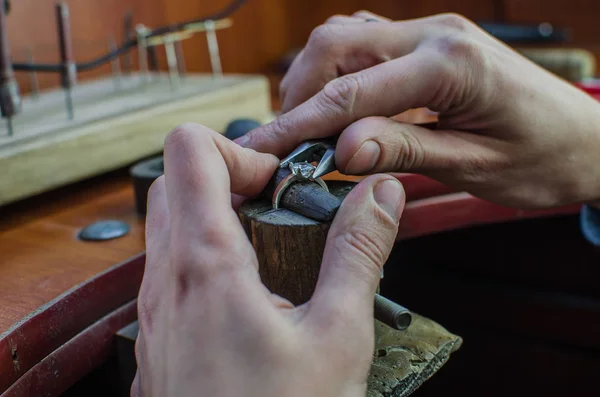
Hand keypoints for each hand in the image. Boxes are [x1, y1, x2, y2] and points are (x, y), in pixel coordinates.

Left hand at [132, 123, 404, 396]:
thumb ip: (358, 252)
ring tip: (271, 252)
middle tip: (277, 209)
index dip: (239, 150)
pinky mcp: (160, 338)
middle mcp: (165, 282)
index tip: (278, 182)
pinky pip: (170, 272)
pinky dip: (206, 259)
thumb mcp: (338, 335)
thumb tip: (379, 196)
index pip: (189, 151)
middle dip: (228, 179)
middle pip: (177, 183)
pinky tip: (252, 296)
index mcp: (204, 265)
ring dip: (218, 220)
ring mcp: (155, 312)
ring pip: (169, 227)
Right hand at [237, 11, 599, 208]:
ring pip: (343, 37)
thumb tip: (339, 150)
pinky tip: (333, 107)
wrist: (584, 139)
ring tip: (302, 129)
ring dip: (312, 81)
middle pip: (335, 45)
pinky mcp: (426, 43)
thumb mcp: (474, 165)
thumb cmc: (542, 158)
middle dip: (297, 95)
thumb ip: (404, 149)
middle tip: (282, 145)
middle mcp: (434, 33)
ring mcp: (429, 32)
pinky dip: (335, 74)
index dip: (299, 124)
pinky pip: (364, 43)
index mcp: (450, 63)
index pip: (352, 92)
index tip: (262, 150)